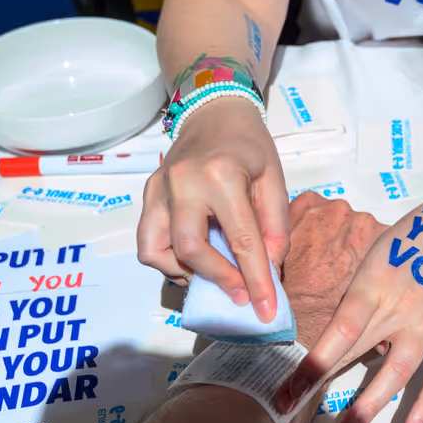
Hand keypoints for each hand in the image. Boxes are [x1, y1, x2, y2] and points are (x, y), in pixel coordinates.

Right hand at [138, 98, 289, 321]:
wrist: (213, 111)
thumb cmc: (249, 146)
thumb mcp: (273, 179)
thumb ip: (275, 225)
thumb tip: (270, 268)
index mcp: (221, 176)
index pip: (241, 241)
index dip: (256, 281)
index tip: (266, 311)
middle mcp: (183, 183)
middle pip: (190, 250)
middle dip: (217, 280)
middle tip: (241, 294)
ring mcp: (158, 189)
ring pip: (156, 251)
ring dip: (184, 273)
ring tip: (212, 275)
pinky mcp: (147, 194)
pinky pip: (147, 241)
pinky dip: (167, 260)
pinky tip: (192, 260)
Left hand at [274, 171, 422, 422]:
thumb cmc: (416, 233)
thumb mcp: (376, 252)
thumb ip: (360, 292)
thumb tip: (341, 330)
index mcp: (374, 285)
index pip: (339, 333)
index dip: (312, 363)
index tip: (289, 388)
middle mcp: (400, 308)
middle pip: (356, 353)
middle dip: (320, 384)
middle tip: (291, 411)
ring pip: (397, 371)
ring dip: (371, 403)